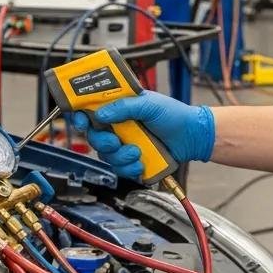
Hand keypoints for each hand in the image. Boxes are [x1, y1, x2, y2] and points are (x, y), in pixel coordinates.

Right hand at [70, 91, 214, 179]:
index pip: (90, 111)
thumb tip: (100, 113)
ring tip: (137, 151)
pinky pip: (119, 169)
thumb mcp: (149, 103)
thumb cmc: (174, 115)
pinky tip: (141, 162)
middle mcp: (117, 126)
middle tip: (115, 141)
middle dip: (103, 141)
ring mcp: (123, 144)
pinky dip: (129, 168)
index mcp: (118, 108)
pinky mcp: (131, 161)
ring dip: (120, 156)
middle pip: (93, 136)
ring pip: (106, 155)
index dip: (80, 116)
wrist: (192, 137)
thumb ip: (124, 107)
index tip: (81, 121)